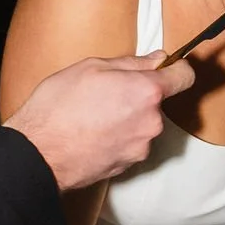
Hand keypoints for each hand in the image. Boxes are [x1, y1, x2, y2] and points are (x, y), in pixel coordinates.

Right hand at [6, 51, 193, 190]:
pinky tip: (92, 132)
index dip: (176, 68)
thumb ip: (132, 63)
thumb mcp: (91, 68)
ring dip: (127, 118)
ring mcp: (140, 147)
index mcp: (146, 92)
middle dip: (138, 95)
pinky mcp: (128, 165)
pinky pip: (130, 143)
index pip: (185, 76)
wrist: (39, 153)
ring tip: (94, 115)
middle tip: (107, 92)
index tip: (166, 67)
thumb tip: (156, 59)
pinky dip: (118, 137)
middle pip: (158, 102)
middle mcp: (151, 122)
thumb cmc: (59, 107)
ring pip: (143, 124)